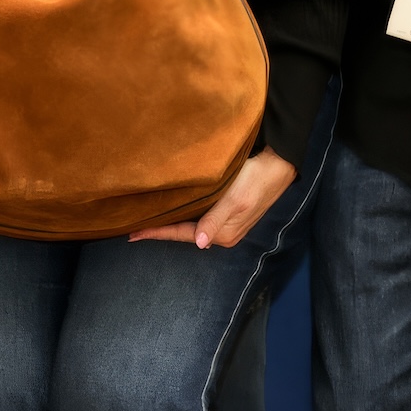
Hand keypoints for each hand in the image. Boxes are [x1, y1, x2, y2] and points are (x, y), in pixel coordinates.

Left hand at [130, 148, 295, 247]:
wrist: (278, 166)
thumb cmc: (255, 180)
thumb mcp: (234, 200)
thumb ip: (215, 220)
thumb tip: (200, 243)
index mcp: (222, 234)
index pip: (181, 235)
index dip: (156, 233)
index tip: (132, 234)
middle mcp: (222, 233)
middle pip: (184, 233)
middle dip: (160, 230)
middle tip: (134, 227)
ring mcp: (225, 223)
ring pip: (190, 225)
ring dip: (171, 222)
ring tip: (148, 219)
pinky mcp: (227, 212)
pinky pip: (198, 216)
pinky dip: (183, 214)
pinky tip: (173, 208)